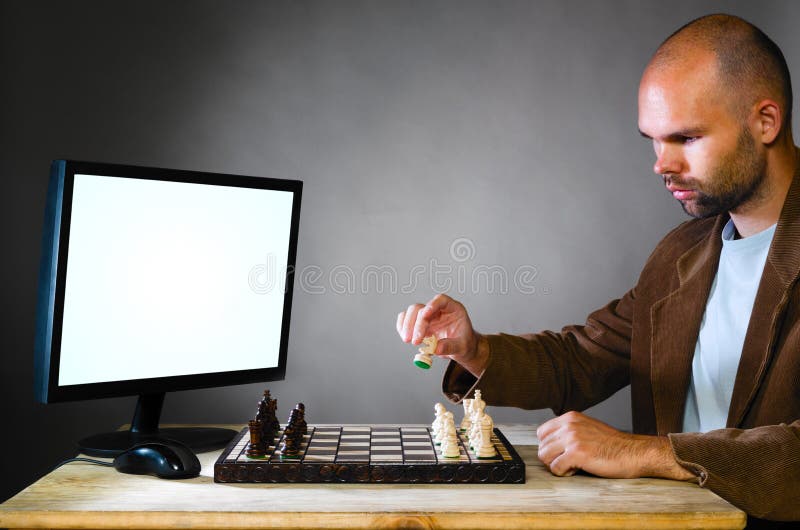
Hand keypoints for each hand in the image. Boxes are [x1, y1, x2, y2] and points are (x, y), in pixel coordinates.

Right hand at [396, 293, 488, 376]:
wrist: (460, 348)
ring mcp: (428, 316)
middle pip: (422, 308)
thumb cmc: (464, 343)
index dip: (432, 305)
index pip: (441, 300)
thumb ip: (450, 346)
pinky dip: (403, 328)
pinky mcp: (419, 323)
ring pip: (412, 312)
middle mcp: (438, 310)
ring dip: (407, 325)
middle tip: (415, 341)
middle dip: (416, 324)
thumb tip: (436, 348)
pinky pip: (406, 320)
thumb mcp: (462, 347)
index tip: (425, 316)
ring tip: (408, 340)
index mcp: (453, 309)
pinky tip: (406, 337)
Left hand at [536, 411, 694, 479]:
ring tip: (573, 466)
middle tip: (570, 462)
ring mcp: (573, 438)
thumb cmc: (613, 445)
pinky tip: (577, 470)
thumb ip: (569, 431)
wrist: (634, 453)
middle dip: (553, 458)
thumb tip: (550, 442)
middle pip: (542, 446)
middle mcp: (569, 425)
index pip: (542, 432)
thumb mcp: (588, 429)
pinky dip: (564, 473)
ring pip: (544, 456)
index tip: (562, 453)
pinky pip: (555, 468)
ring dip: (556, 466)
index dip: (550, 446)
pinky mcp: (577, 453)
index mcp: (570, 417)